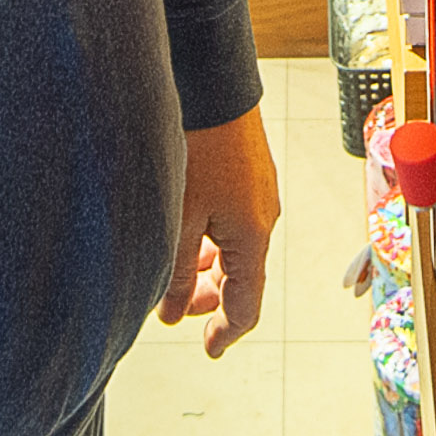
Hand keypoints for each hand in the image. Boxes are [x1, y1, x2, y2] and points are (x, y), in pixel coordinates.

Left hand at [160, 106, 279, 357]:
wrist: (214, 87)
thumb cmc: (196, 148)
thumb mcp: (179, 218)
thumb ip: (176, 271)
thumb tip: (171, 314)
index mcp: (251, 237)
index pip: (246, 305)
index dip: (226, 332)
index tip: (209, 349)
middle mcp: (263, 219)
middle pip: (242, 277)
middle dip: (210, 298)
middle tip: (174, 306)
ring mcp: (259, 196)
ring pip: (236, 249)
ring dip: (208, 267)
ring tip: (173, 267)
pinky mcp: (250, 176)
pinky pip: (235, 224)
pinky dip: (212, 240)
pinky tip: (185, 232)